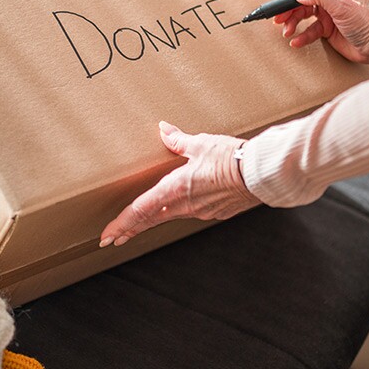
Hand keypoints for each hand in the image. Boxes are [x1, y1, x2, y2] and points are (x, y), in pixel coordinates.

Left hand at [100, 122, 259, 247]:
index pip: (140, 210)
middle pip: (150, 219)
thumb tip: (164, 129)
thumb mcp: (201, 144)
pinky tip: (177, 207)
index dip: (122, 224)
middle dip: (129, 230)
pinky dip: (177, 211)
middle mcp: (184, 205)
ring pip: (169, 216)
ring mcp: (201, 212)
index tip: (107, 235)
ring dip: (151, 221)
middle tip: (112, 239)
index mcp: (174, 189)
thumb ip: (179, 140)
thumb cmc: (230, 157)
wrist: (261, 174)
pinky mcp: (216, 212)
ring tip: (137, 226)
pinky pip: (191, 212)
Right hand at [274, 0, 368, 63]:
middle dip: (290, 6)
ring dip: (293, 22)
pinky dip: (301, 35)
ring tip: (287, 31)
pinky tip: (296, 41)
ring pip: (303, 13)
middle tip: (280, 17)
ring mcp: (328, 12)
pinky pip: (309, 30)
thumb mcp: (343, 5)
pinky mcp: (327, 28)